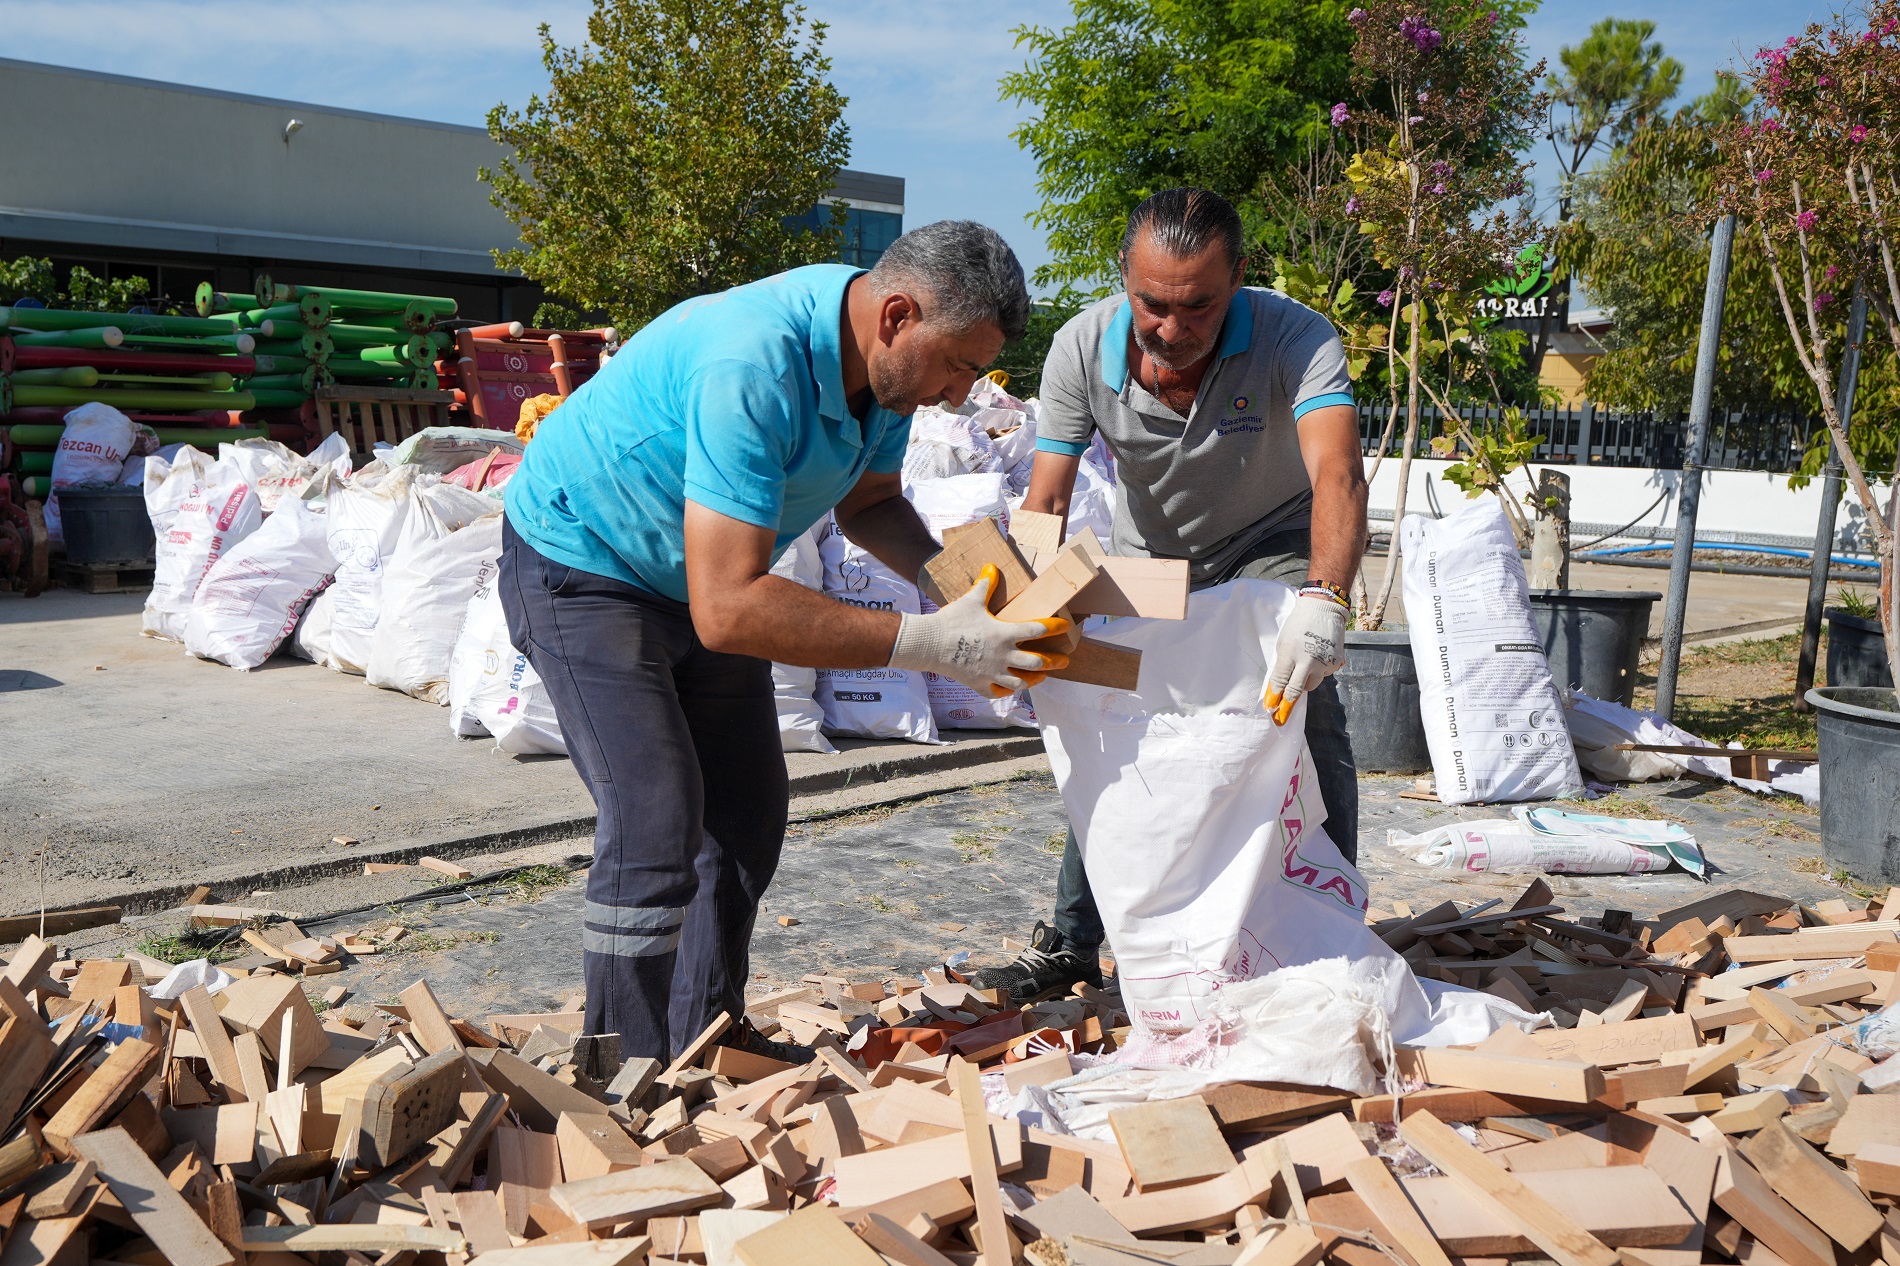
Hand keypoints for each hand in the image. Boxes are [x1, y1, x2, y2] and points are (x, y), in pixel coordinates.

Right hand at [889, 565, 1069, 696]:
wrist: (928, 643)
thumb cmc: (951, 620)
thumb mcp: (971, 600)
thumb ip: (985, 585)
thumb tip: (992, 566)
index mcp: (1004, 633)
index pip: (1037, 629)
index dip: (1054, 627)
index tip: (1065, 626)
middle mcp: (1003, 655)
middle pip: (1037, 662)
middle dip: (1054, 661)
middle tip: (1064, 660)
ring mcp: (992, 673)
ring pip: (1022, 682)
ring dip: (1035, 679)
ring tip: (1042, 676)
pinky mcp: (980, 685)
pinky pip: (999, 692)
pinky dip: (1007, 690)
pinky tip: (1011, 687)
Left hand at [1264, 593, 1346, 724]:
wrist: (1323, 609)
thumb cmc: (1298, 624)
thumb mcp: (1283, 643)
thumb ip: (1282, 665)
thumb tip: (1279, 686)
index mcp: (1291, 654)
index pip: (1281, 682)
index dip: (1275, 697)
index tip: (1270, 709)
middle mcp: (1308, 661)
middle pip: (1296, 691)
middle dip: (1288, 704)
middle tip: (1281, 715)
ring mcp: (1324, 663)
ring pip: (1311, 685)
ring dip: (1303, 683)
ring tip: (1301, 671)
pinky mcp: (1335, 662)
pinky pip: (1323, 675)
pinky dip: (1318, 671)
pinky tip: (1316, 658)